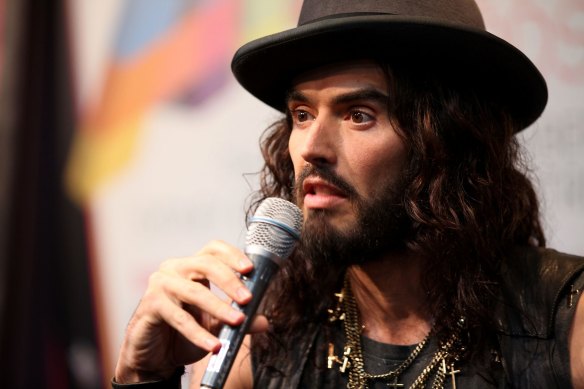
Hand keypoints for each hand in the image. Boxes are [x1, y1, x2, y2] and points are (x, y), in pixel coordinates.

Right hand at [113, 240, 268, 382]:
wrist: (154, 357)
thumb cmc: (183, 334)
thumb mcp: (216, 326)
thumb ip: (239, 321)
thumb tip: (263, 322)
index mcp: (192, 266)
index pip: (214, 249)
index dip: (232, 255)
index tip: (250, 269)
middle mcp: (175, 268)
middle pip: (206, 264)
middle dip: (230, 281)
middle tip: (248, 299)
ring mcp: (161, 284)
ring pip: (194, 292)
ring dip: (219, 308)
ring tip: (237, 321)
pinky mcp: (151, 304)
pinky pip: (179, 318)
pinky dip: (199, 333)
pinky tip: (214, 345)